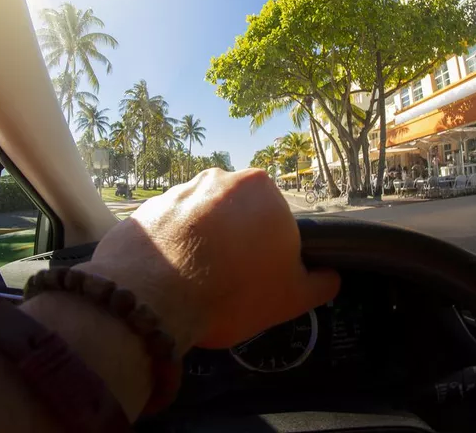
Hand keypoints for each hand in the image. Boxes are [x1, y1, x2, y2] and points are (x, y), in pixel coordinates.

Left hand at [78, 168, 339, 350]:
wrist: (151, 296)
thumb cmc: (233, 291)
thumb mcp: (291, 298)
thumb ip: (319, 283)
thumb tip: (330, 275)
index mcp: (260, 187)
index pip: (274, 220)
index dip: (268, 253)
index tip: (255, 280)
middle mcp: (219, 177)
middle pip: (235, 216)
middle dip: (233, 243)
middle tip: (224, 282)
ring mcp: (177, 190)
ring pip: (200, 220)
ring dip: (199, 244)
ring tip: (191, 283)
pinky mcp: (145, 208)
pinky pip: (167, 229)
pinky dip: (169, 248)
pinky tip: (166, 277)